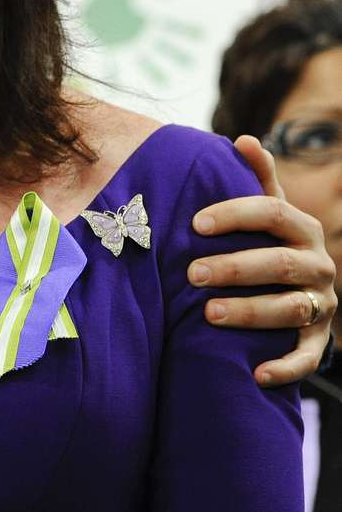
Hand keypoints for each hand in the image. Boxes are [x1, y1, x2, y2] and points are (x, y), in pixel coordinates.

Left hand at [189, 135, 336, 386]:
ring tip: (208, 313)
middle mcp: (317, 263)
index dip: (234, 215)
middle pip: (278, 263)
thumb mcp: (266, 210)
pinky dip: (285, 367)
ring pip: (290, 308)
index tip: (195, 223)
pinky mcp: (320, 338)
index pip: (272, 212)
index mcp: (300, 228)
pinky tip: (256, 373)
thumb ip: (256, 178)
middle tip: (190, 273)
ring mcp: (321, 302)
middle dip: (234, 268)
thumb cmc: (266, 241)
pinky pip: (309, 357)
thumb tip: (243, 139)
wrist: (297, 287)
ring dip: (250, 312)